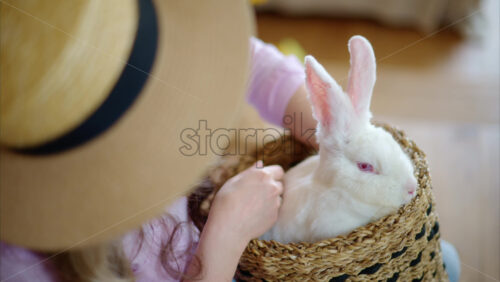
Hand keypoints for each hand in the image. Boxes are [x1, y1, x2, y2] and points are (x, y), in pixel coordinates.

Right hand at [184, 161, 283, 280]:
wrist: (228, 227)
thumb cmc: (226, 201)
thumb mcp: (234, 181)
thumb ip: (251, 171)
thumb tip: (261, 163)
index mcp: (263, 175)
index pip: (279, 171)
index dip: (272, 174)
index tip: (265, 180)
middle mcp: (273, 187)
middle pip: (280, 185)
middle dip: (272, 187)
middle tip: (256, 194)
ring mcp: (275, 203)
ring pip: (278, 198)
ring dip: (271, 200)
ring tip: (253, 206)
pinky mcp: (275, 216)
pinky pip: (274, 211)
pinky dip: (268, 212)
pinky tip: (254, 215)